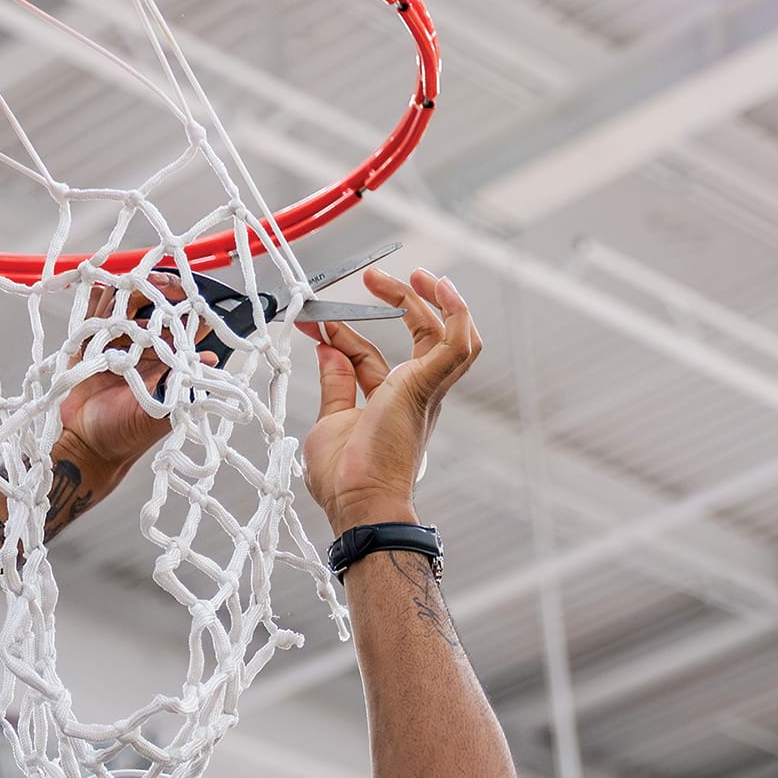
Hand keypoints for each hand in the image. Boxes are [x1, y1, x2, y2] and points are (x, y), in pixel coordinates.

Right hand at [54, 276, 182, 491]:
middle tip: (160, 284)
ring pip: (122, 305)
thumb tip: (211, 361)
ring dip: (128, 292)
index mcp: (161, 362)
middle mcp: (139, 349)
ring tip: (131, 284)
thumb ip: (183, 387)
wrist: (86, 448)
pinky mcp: (86, 346)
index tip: (188, 299)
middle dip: (157, 291)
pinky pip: (92, 315)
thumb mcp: (160, 412)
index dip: (184, 308)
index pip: (177, 325)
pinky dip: (96, 298)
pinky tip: (99, 287)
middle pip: (150, 306)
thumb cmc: (125, 436)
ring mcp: (112, 345)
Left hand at [300, 267, 479, 536]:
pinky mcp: (428, 386)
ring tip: (419, 275)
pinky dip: (456, 311)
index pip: (372, 358)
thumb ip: (334, 383)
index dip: (346, 335)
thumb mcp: (330, 421)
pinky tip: (440, 287)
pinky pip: (459, 342)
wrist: (360, 502)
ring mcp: (426, 390)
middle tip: (374, 279)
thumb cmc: (346, 479)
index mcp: (389, 405)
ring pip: (451, 334)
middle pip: (419, 337)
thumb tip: (326, 347)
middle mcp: (416, 395)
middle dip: (401, 302)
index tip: (318, 322)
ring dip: (437, 300)